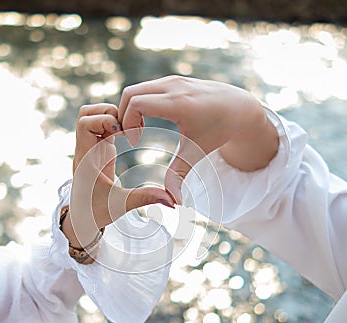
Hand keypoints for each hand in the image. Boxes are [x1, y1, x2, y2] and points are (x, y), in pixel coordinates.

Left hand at [63, 103, 174, 247]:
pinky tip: (129, 134)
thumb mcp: (121, 204)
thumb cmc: (95, 212)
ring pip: (93, 116)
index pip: (85, 124)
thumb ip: (145, 199)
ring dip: (110, 116)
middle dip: (108, 112)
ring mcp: (91, 148)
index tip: (122, 132)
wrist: (82, 218)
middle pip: (86, 113)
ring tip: (129, 128)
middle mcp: (85, 149)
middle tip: (127, 125)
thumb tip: (172, 200)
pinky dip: (115, 124)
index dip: (104, 120)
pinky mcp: (97, 150)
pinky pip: (102, 127)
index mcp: (86, 159)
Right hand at [118, 75, 278, 203]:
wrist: (241, 107)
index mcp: (179, 103)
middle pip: (130, 93)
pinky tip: (147, 121)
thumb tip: (173, 202)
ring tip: (137, 131)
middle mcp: (174, 86)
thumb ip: (179, 174)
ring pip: (137, 89)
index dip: (128, 123)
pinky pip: (147, 88)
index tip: (134, 142)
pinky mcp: (174, 80)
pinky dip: (139, 103)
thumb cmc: (220, 129)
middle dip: (123, 116)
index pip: (137, 103)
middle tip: (130, 136)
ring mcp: (174, 80)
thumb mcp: (198, 152)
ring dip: (130, 109)